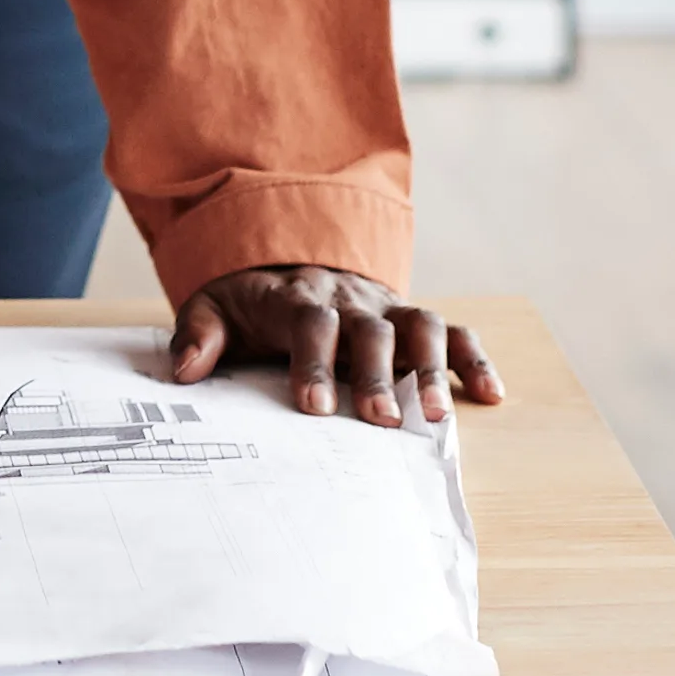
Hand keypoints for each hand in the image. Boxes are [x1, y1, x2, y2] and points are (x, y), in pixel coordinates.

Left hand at [171, 267, 494, 427]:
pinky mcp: (415, 319)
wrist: (290, 257)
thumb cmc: (252, 302)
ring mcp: (388, 308)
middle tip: (378, 419)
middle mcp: (351, 300)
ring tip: (435, 415)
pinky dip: (474, 360)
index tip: (315, 406)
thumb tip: (185, 370)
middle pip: (369, 329)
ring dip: (431, 369)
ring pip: (419, 328)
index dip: (314, 362)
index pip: (309, 323)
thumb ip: (199, 334)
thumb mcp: (213, 307)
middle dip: (375, 373)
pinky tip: (489, 394)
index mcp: (298, 297)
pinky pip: (454, 332)